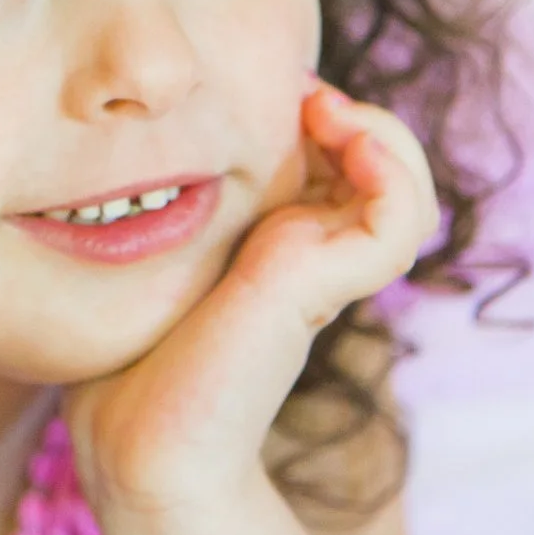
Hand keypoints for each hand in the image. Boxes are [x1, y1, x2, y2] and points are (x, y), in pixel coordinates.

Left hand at [64, 80, 435, 516]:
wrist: (138, 442)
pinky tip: (350, 141)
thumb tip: (134, 152)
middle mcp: (312, 257)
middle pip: (382, 170)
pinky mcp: (322, 286)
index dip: (322, 115)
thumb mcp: (151, 262)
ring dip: (384, 134)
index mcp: (279, 246)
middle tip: (306, 94)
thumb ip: (164, 213)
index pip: (335, 163)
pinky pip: (399, 221)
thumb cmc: (127, 364)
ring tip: (331, 111)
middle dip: (356, 114)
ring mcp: (324, 272)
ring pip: (406, 191)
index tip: (279, 92)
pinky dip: (393, 173)